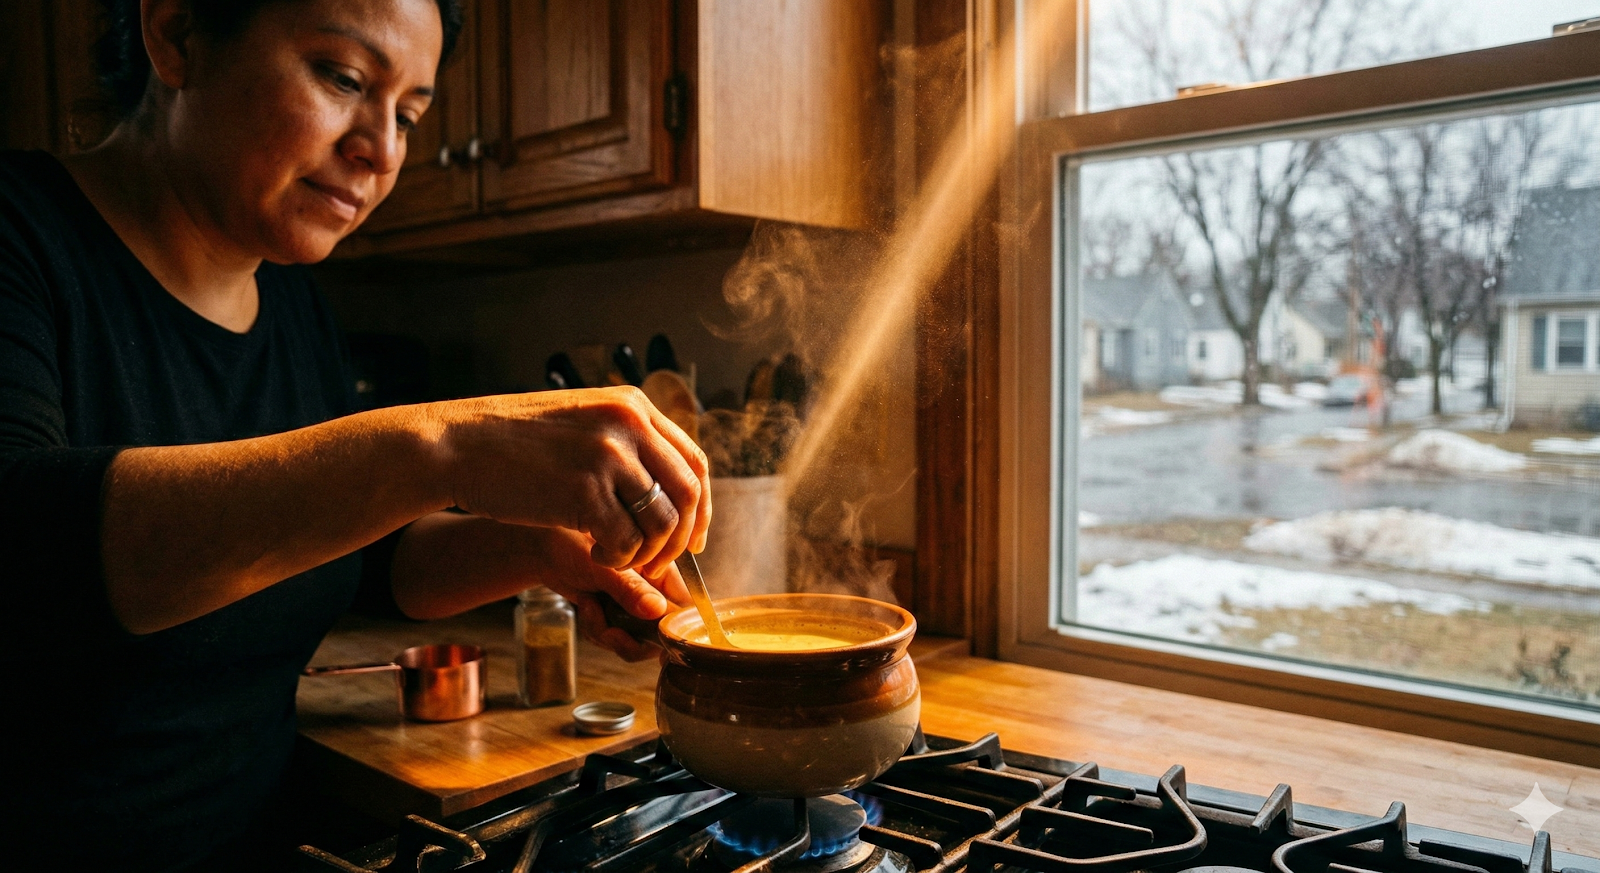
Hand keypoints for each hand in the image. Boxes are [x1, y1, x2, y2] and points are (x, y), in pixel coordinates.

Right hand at [433, 387, 711, 577]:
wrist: (455, 445)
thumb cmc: (513, 442)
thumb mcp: (581, 422)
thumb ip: (625, 442)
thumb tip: (667, 487)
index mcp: (632, 406)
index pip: (694, 461)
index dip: (700, 508)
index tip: (693, 538)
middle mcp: (628, 425)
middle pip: (687, 494)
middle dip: (679, 539)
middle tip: (658, 564)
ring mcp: (608, 457)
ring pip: (661, 523)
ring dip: (648, 554)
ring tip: (620, 559)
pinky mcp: (584, 492)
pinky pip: (627, 542)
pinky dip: (619, 560)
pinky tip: (596, 555)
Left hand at [538, 528, 690, 660]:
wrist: (545, 549)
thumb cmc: (572, 544)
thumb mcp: (602, 568)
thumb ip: (630, 589)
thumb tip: (657, 611)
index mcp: (660, 570)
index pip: (684, 608)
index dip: (674, 630)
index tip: (657, 644)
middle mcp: (653, 589)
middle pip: (660, 634)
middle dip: (631, 639)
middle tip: (610, 631)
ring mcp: (634, 604)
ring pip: (635, 641)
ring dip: (608, 633)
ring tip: (591, 609)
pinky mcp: (616, 616)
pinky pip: (615, 639)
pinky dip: (597, 630)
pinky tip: (586, 607)